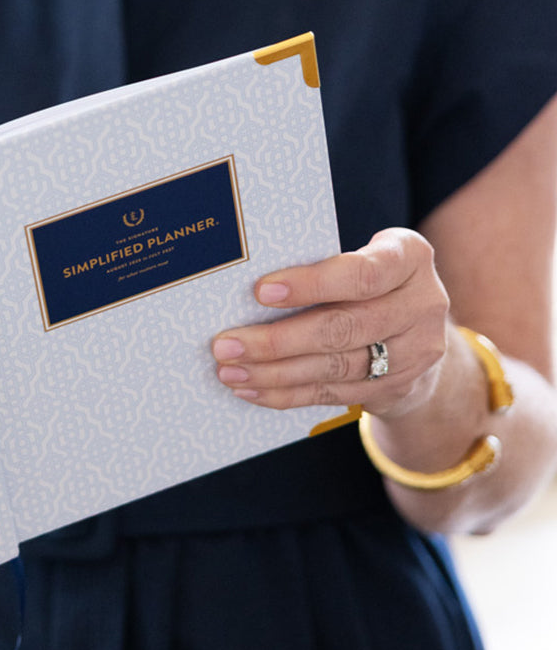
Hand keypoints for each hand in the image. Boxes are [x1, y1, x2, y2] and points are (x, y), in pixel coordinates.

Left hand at [212, 228, 450, 416]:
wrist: (418, 331)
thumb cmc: (368, 279)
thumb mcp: (361, 256)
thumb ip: (320, 263)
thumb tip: (243, 283)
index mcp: (409, 257)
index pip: (361, 274)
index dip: (311, 284)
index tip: (260, 292)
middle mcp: (422, 304)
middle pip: (343, 328)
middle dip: (277, 340)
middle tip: (227, 344)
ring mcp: (415, 352)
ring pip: (335, 367)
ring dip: (274, 373)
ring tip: (230, 371)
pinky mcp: (398, 386)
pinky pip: (334, 393)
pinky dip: (287, 393)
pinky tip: (252, 389)